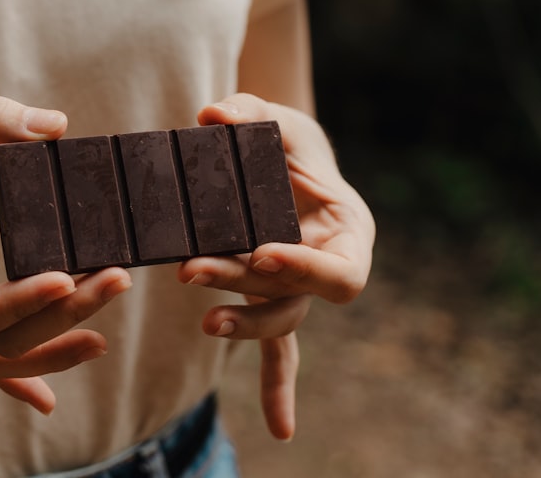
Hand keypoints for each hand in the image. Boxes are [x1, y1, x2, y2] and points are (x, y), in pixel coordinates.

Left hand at [177, 93, 374, 438]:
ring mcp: (299, 289)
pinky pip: (280, 349)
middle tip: (192, 270)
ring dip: (241, 322)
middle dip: (244, 287)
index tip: (263, 252)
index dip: (304, 269)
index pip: (340, 271)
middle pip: (294, 297)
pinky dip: (279, 386)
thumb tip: (212, 117)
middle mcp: (327, 266)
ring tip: (203, 320)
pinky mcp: (270, 297)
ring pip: (278, 320)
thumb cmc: (286, 141)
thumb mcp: (274, 117)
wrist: (284, 160)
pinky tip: (281, 428)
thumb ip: (248, 112)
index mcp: (348, 231)